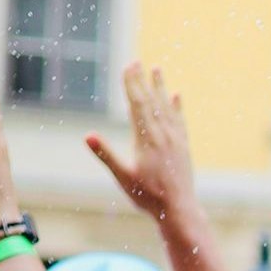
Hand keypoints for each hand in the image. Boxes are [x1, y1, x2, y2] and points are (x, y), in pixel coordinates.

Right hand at [89, 63, 197, 221]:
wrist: (178, 208)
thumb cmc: (147, 196)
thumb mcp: (123, 177)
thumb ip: (106, 155)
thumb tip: (87, 136)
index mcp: (147, 139)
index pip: (137, 104)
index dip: (132, 85)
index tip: (128, 67)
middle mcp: (163, 134)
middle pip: (151, 101)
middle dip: (142, 80)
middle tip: (136, 61)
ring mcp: (175, 139)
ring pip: (167, 107)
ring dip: (160, 87)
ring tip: (157, 69)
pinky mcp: (183, 146)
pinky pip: (179, 120)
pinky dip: (177, 106)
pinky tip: (176, 95)